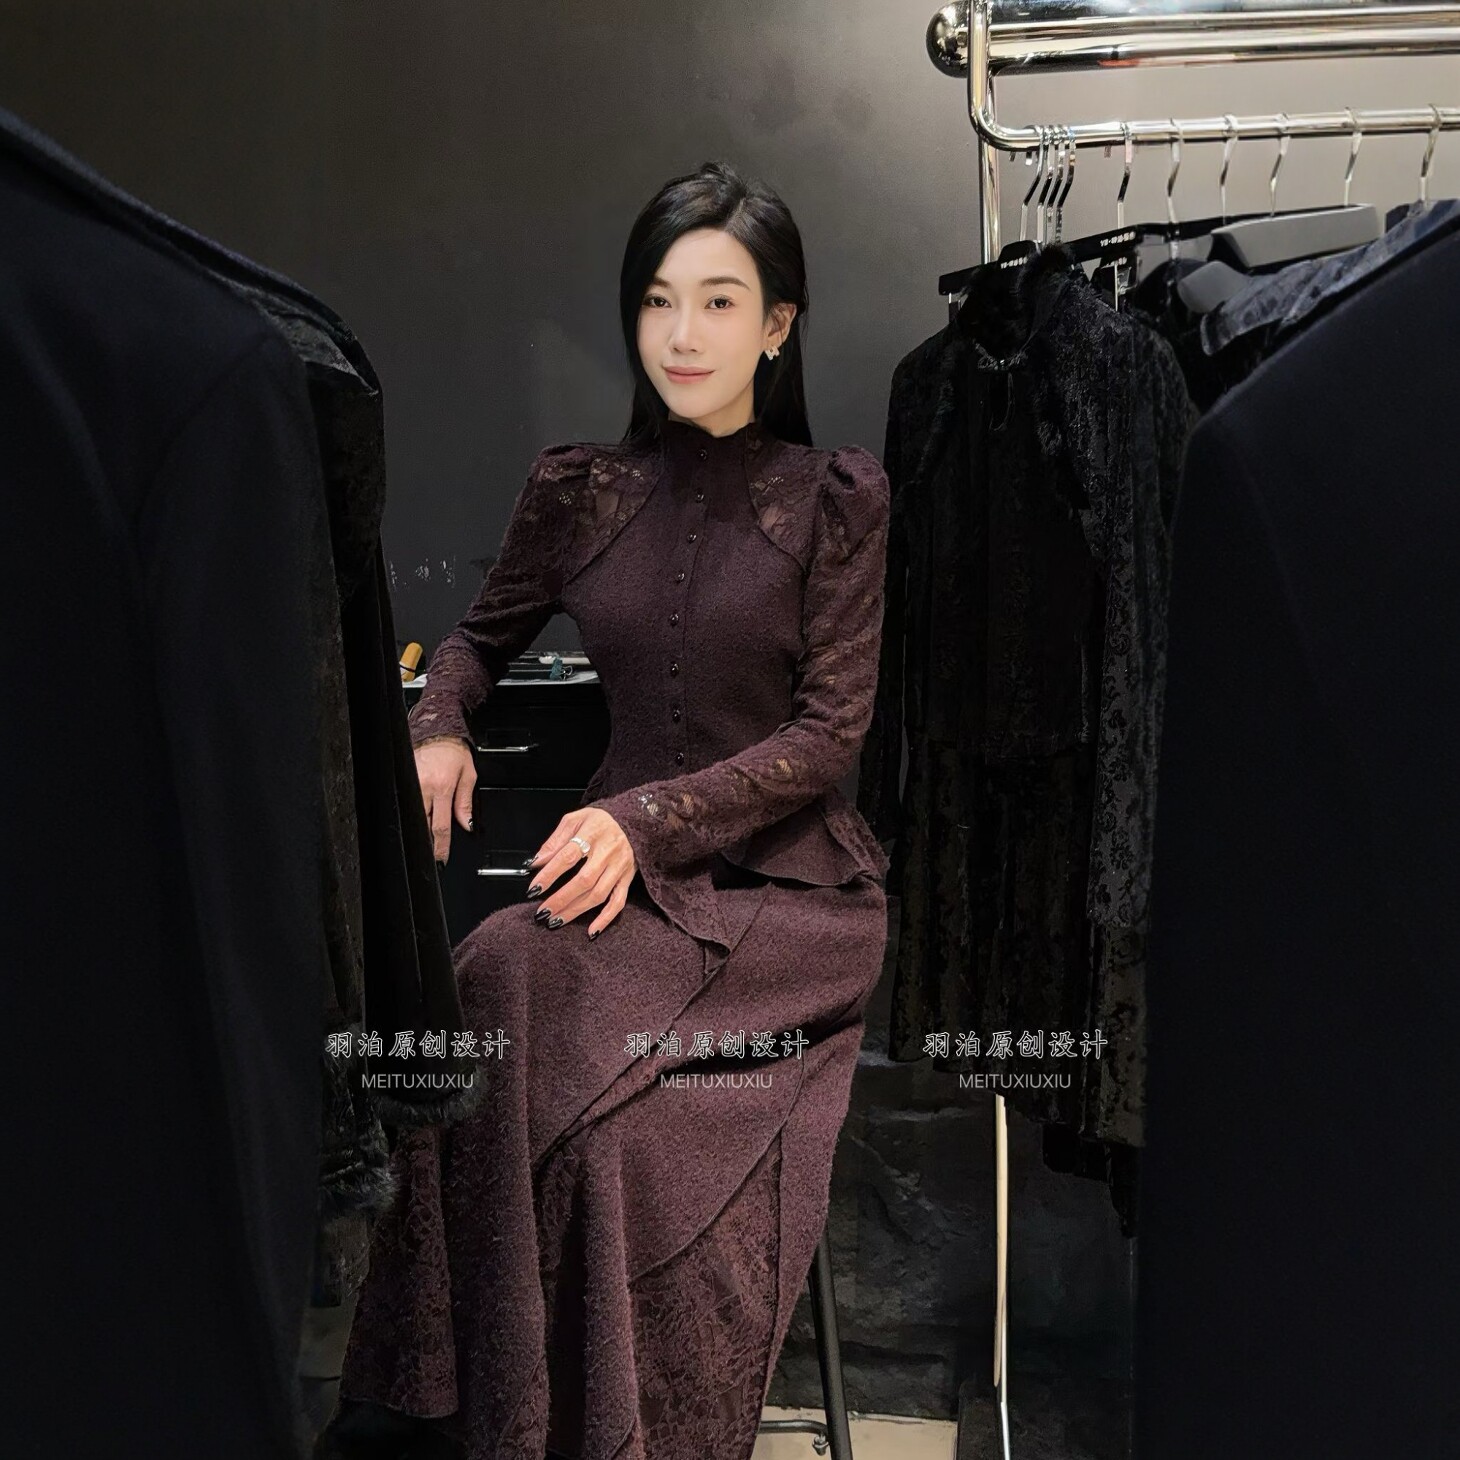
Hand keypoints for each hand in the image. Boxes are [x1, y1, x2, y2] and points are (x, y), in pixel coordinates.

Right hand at [414, 736, 475, 863]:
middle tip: (433, 856)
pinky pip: (407, 804)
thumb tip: (467, 824)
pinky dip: (413, 815)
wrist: (436, 731)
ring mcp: (411, 784)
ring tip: (426, 841)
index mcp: (442, 787)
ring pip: (413, 817)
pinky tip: (416, 821)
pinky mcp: (404, 781)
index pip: (440, 826)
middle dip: (428, 843)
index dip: (441, 846)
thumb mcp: (468, 775)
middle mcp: (423, 787)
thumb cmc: (453, 750)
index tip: (442, 857)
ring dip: (420, 830)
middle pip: (423, 825)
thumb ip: (465, 802)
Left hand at [525, 807, 636, 936]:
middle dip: (561, 899)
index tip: (534, 889)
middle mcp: (608, 852)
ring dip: (576, 911)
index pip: (568, 856)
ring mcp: (619, 868)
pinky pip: (618, 902)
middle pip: (584, 880)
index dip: (549, 874)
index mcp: (593, 833)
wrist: (632, 821)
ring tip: (556, 920)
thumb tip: (536, 862)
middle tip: (542, 912)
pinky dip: (606, 919)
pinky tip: (591, 931)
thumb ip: (554, 841)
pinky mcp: (627, 879)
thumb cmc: (599, 822)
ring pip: (598, 894)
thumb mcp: (574, 820)